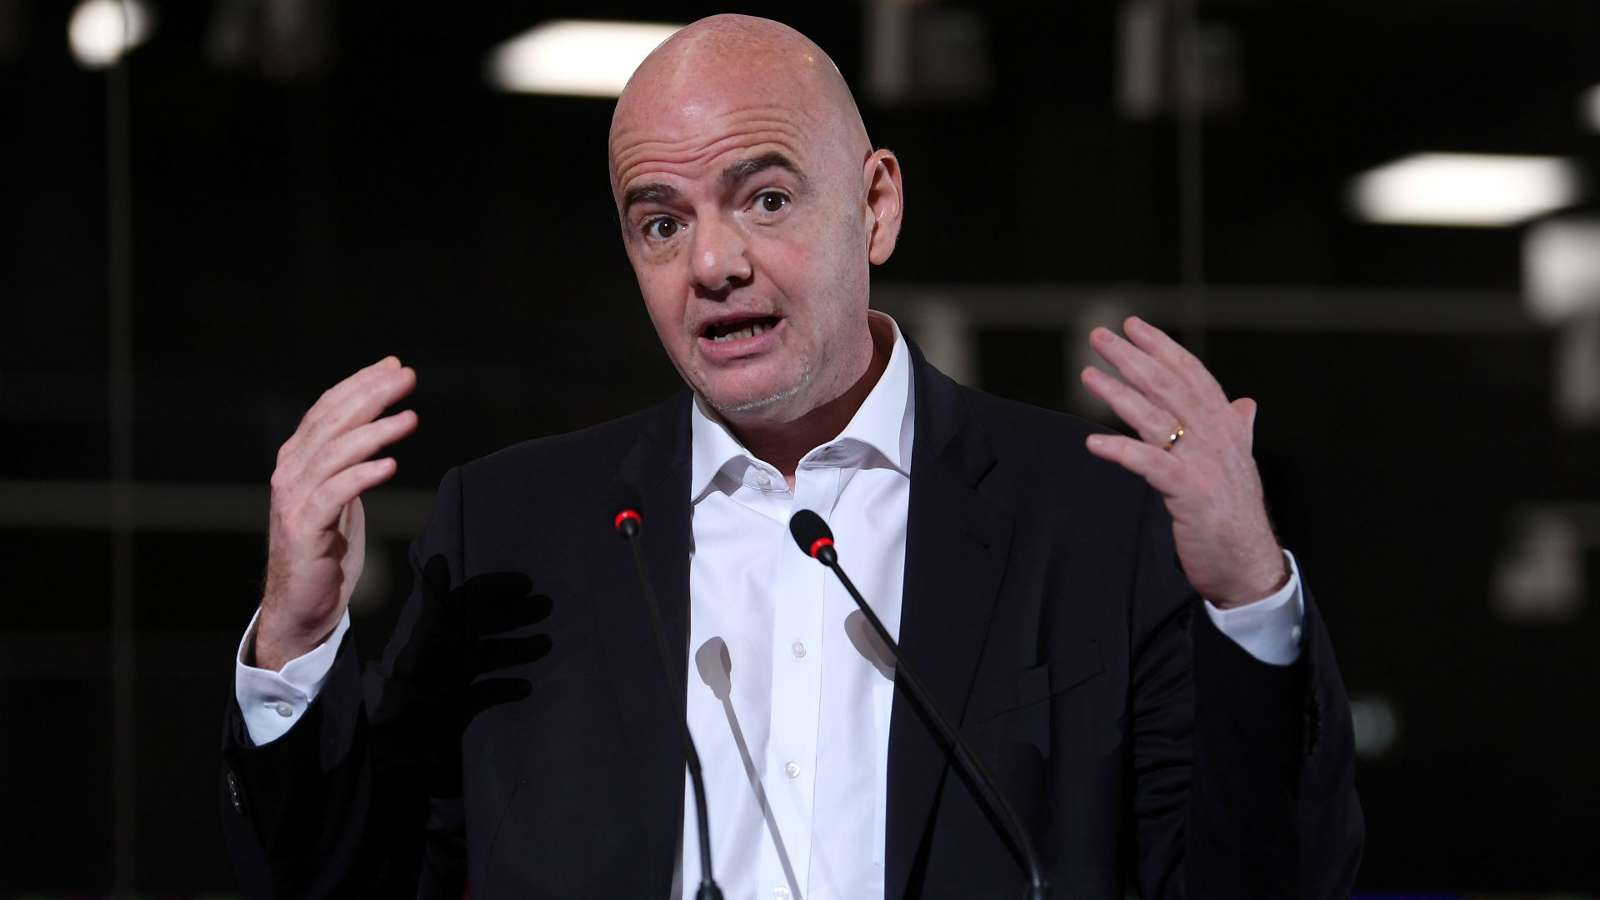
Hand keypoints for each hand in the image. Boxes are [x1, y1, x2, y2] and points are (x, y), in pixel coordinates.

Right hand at [255, 357, 418, 669]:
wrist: (300, 604)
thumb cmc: (327, 549)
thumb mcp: (341, 495)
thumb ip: (350, 460)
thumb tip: (379, 423)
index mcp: (297, 459)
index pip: (327, 409)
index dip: (360, 384)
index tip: (394, 366)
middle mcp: (290, 472)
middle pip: (331, 422)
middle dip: (371, 396)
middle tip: (406, 378)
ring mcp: (293, 499)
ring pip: (334, 453)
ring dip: (375, 432)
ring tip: (410, 419)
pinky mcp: (303, 529)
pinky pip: (335, 494)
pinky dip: (362, 476)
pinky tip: (390, 465)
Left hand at [1080, 317, 1286, 607]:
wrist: (1249, 564)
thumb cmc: (1236, 513)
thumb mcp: (1238, 465)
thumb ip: (1239, 430)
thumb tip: (1246, 404)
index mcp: (1227, 426)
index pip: (1192, 375)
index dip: (1163, 347)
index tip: (1133, 325)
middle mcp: (1217, 437)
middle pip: (1168, 387)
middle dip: (1132, 358)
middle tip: (1098, 336)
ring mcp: (1203, 463)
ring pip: (1154, 418)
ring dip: (1118, 394)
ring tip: (1087, 375)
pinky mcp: (1189, 492)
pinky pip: (1149, 465)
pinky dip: (1121, 451)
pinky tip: (1093, 442)